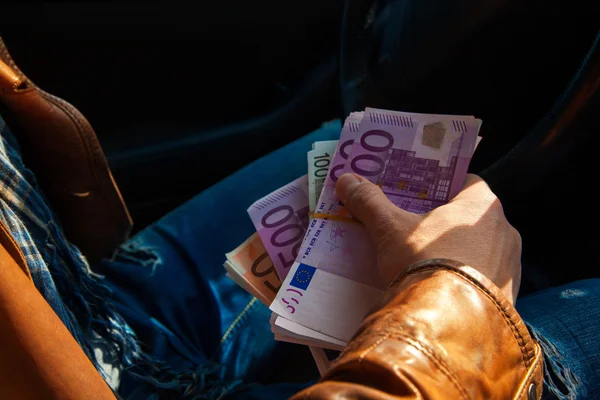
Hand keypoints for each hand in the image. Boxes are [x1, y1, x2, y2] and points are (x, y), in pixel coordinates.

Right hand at [335, 173, 521, 303]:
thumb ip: (370, 202)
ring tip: (425, 263)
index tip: (419, 195)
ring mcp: (511, 267)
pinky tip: (442, 290)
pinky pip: (484, 280)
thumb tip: (346, 180)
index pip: (465, 182)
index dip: (440, 187)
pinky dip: (465, 281)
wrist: (446, 325)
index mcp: (483, 206)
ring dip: (457, 253)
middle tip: (414, 229)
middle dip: (444, 222)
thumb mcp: (390, 230)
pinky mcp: (508, 297)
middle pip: (470, 218)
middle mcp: (505, 231)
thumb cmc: (423, 263)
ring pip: (480, 250)